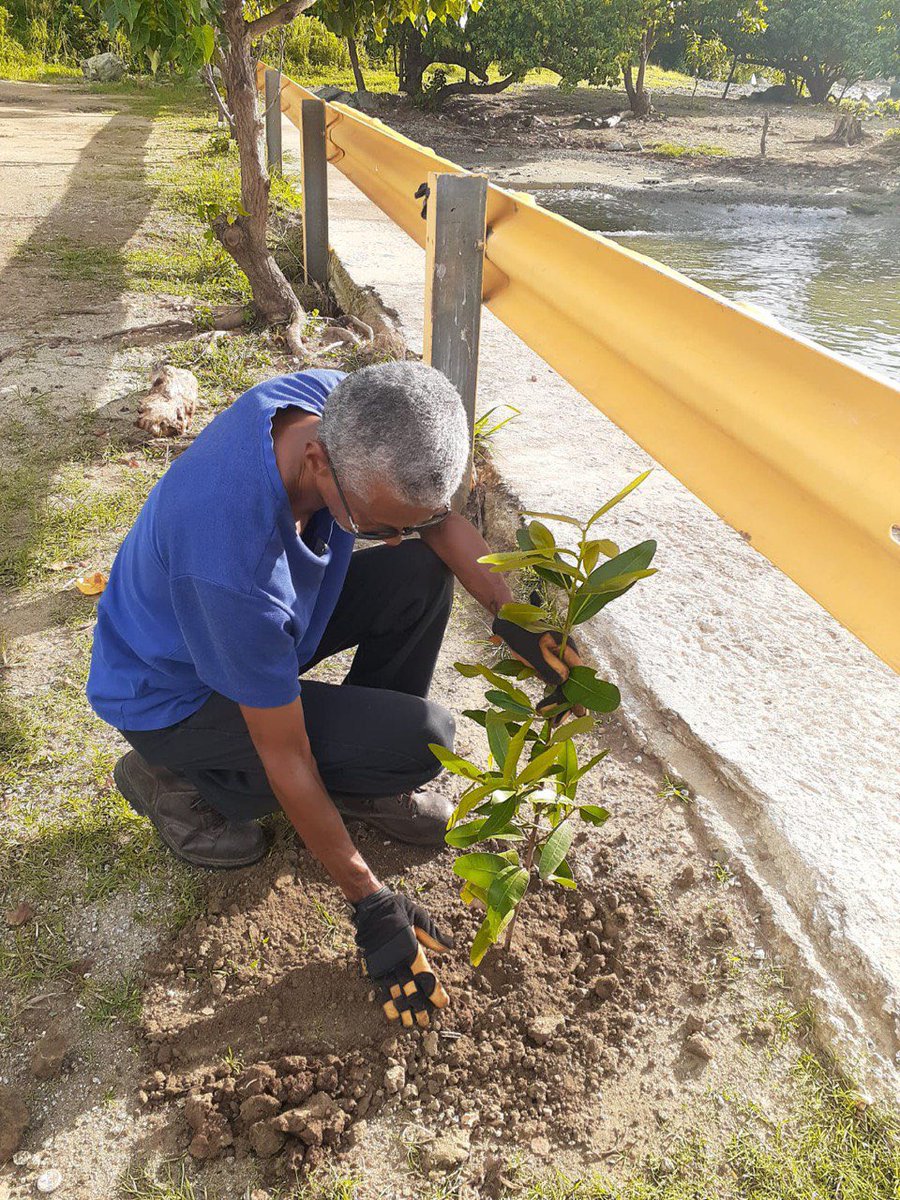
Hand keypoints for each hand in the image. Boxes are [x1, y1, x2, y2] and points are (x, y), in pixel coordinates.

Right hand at [352, 888, 452, 1026]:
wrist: (370, 906)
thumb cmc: (397, 909)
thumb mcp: (419, 917)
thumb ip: (433, 935)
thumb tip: (449, 947)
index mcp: (409, 947)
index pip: (424, 975)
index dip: (434, 991)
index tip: (443, 1002)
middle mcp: (395, 959)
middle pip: (410, 989)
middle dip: (419, 1007)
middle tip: (426, 1022)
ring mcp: (383, 964)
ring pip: (394, 992)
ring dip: (403, 1009)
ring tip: (410, 1023)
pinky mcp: (373, 966)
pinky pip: (381, 988)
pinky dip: (387, 1002)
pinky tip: (392, 1014)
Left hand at [491, 594, 583, 718]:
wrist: (508, 624)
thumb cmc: (520, 635)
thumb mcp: (533, 652)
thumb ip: (549, 667)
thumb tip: (564, 682)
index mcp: (567, 648)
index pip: (578, 673)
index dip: (579, 693)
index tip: (579, 711)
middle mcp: (566, 655)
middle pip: (573, 682)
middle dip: (569, 703)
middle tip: (565, 721)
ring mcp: (558, 661)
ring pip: (564, 685)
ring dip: (560, 704)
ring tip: (554, 722)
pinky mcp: (549, 666)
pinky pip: (554, 684)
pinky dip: (551, 697)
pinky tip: (547, 711)